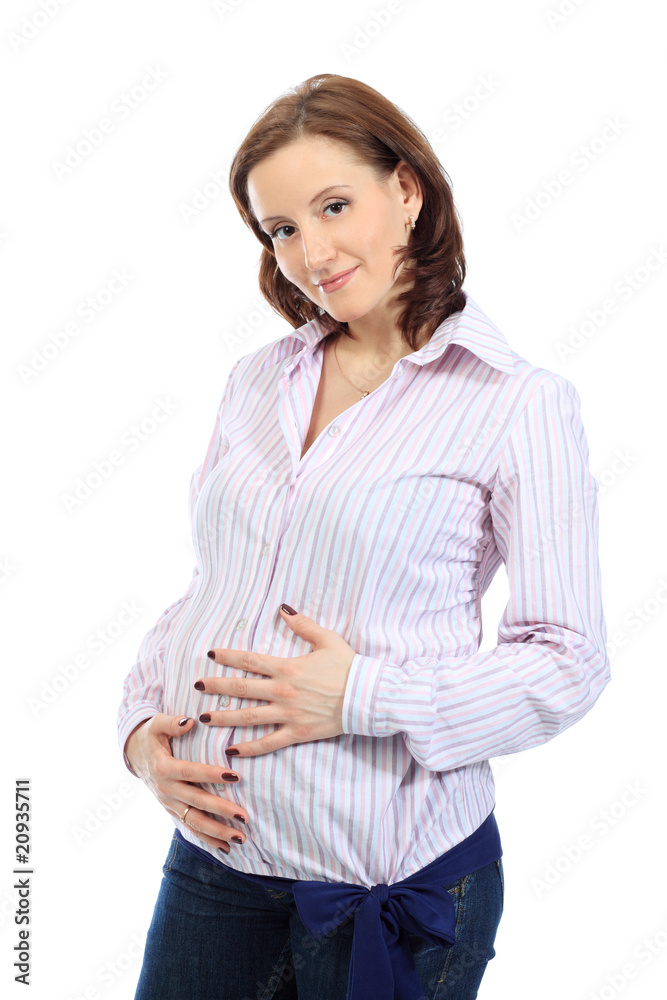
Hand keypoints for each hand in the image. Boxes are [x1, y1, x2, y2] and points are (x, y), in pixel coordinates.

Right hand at [124, 714, 247, 853]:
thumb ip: (172, 723)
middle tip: (244, 817)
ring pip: (194, 822)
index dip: (212, 775)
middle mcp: (166, 789)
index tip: (235, 777)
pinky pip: (189, 828)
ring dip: (217, 832)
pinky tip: (226, 848)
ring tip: (240, 838)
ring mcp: (168, 804)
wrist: (134, 754)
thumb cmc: (150, 735)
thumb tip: (190, 721)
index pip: (191, 772)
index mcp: (163, 768)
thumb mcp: (156, 724)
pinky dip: (207, 839)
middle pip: (196, 802)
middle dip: (221, 811)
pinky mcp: (172, 811)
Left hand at [195, 605, 356, 757]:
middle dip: (216, 687)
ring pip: (249, 717)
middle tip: (196, 686)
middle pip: (242, 689)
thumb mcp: (327, 639)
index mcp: (287, 667)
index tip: (211, 655)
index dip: (229, 656)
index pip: (250, 660)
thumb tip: (284, 608)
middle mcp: (283, 690)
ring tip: (204, 718)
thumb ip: (303, 624)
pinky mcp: (298, 732)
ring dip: (224, 718)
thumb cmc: (349, 666)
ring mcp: (289, 714)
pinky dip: (249, 748)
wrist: (368, 696)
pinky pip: (268, 743)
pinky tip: (232, 750)